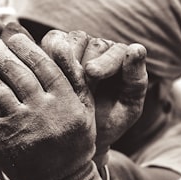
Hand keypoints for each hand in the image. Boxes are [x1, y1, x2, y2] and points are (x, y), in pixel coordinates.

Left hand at [0, 33, 101, 179]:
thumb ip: (74, 75)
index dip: (26, 47)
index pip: (43, 64)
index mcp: (65, 100)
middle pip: (18, 72)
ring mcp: (21, 125)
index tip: (14, 37)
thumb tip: (58, 42)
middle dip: (0, 53)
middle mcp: (43, 110)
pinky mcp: (2, 139)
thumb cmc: (73, 138)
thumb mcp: (84, 107)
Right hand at [42, 31, 147, 162]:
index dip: (104, 61)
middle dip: (80, 62)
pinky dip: (45, 55)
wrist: (77, 138)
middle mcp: (98, 48)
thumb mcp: (127, 108)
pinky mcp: (52, 50)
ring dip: (61, 59)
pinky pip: (49, 44)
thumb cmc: (106, 124)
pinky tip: (43, 75)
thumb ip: (136, 80)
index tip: (92, 73)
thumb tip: (137, 48)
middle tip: (73, 82)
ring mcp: (74, 47)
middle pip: (89, 42)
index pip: (115, 51)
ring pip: (66, 40)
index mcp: (120, 59)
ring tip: (58, 80)